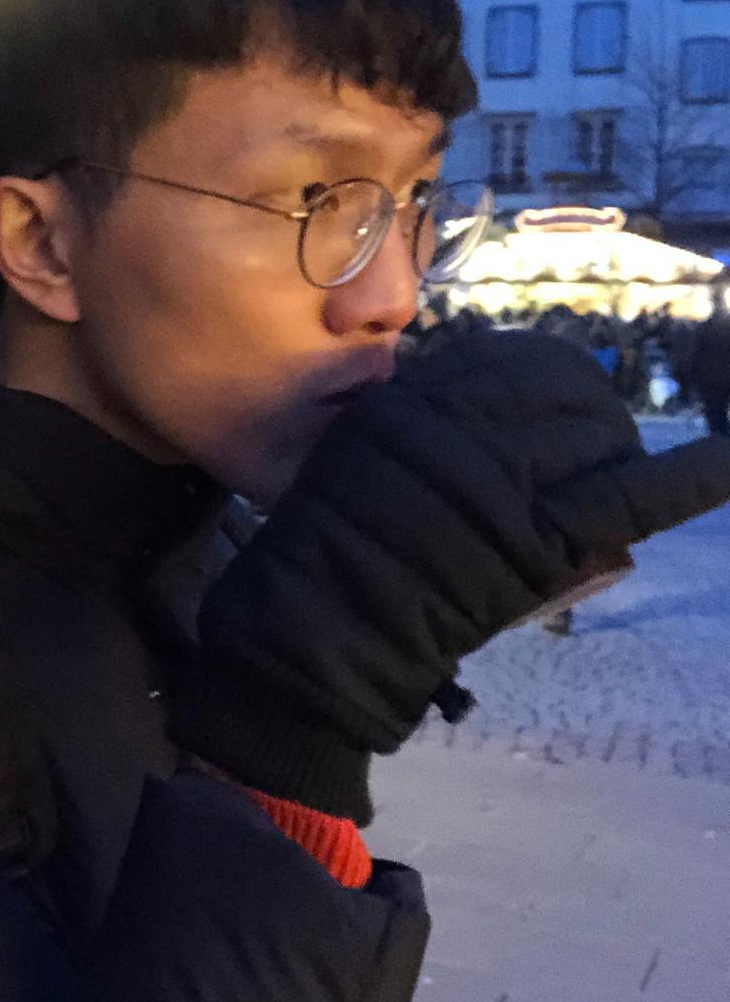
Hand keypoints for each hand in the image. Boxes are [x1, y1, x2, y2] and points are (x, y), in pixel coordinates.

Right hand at [177, 330, 729, 820]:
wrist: (312, 638)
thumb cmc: (318, 560)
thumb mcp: (350, 460)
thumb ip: (410, 426)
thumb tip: (481, 407)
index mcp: (413, 403)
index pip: (507, 362)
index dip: (543, 381)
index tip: (548, 404)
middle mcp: (461, 426)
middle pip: (565, 389)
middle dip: (589, 413)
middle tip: (591, 443)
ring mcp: (504, 481)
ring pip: (599, 435)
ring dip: (617, 447)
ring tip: (617, 467)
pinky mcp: (537, 541)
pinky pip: (630, 495)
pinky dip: (694, 476)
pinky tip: (729, 457)